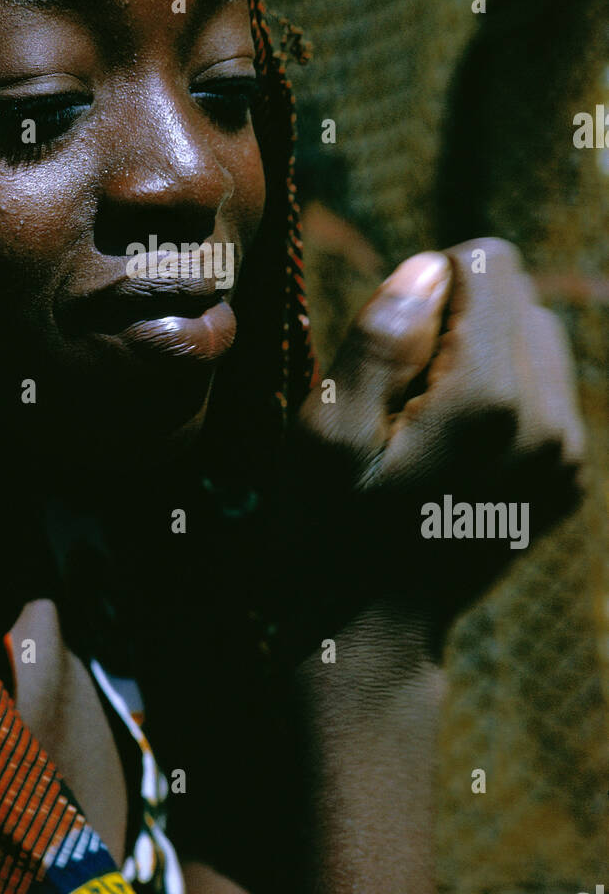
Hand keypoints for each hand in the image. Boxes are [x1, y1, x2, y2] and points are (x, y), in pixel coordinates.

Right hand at [290, 239, 585, 644]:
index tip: (388, 346)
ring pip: (539, 337)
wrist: (371, 631)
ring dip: (484, 352)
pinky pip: (547, 389)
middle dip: (457, 316)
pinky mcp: (569, 478)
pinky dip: (504, 394)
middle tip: (401, 390)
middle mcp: (549, 421)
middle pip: (520, 295)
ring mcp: (567, 455)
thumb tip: (430, 267)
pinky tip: (455, 445)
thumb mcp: (325, 432)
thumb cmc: (329, 525)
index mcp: (488, 400)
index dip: (427, 281)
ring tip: (427, 415)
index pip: (490, 262)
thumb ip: (381, 340)